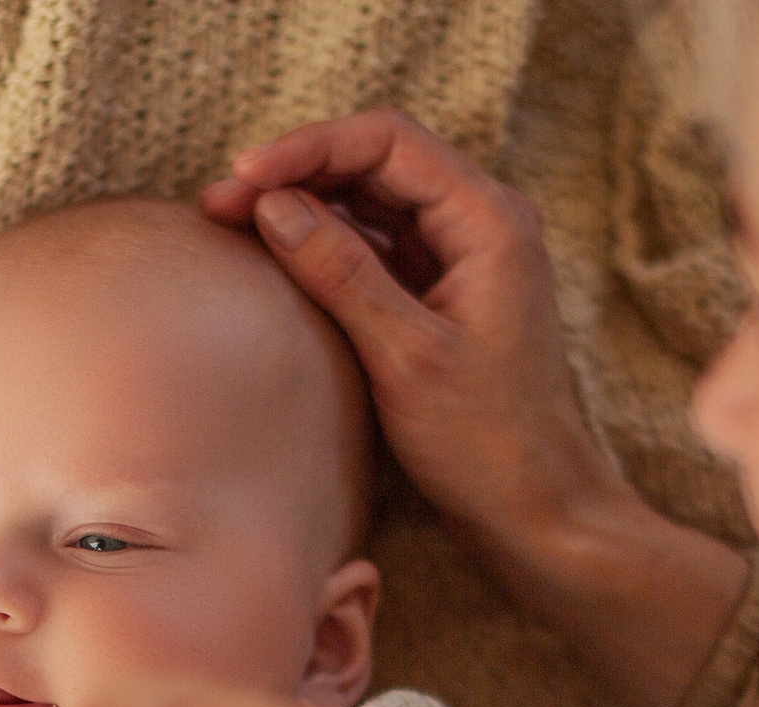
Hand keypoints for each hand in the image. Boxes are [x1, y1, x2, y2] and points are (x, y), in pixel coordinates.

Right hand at [200, 110, 750, 706]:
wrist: (538, 511)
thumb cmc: (488, 444)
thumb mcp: (404, 356)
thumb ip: (340, 273)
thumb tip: (272, 207)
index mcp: (490, 221)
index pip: (387, 143)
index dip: (308, 149)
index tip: (243, 175)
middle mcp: (483, 224)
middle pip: (376, 163)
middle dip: (297, 174)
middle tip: (220, 201)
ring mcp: (464, 258)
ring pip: (372, 204)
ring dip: (305, 207)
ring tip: (234, 225)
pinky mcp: (444, 294)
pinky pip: (377, 248)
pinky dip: (326, 245)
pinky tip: (278, 260)